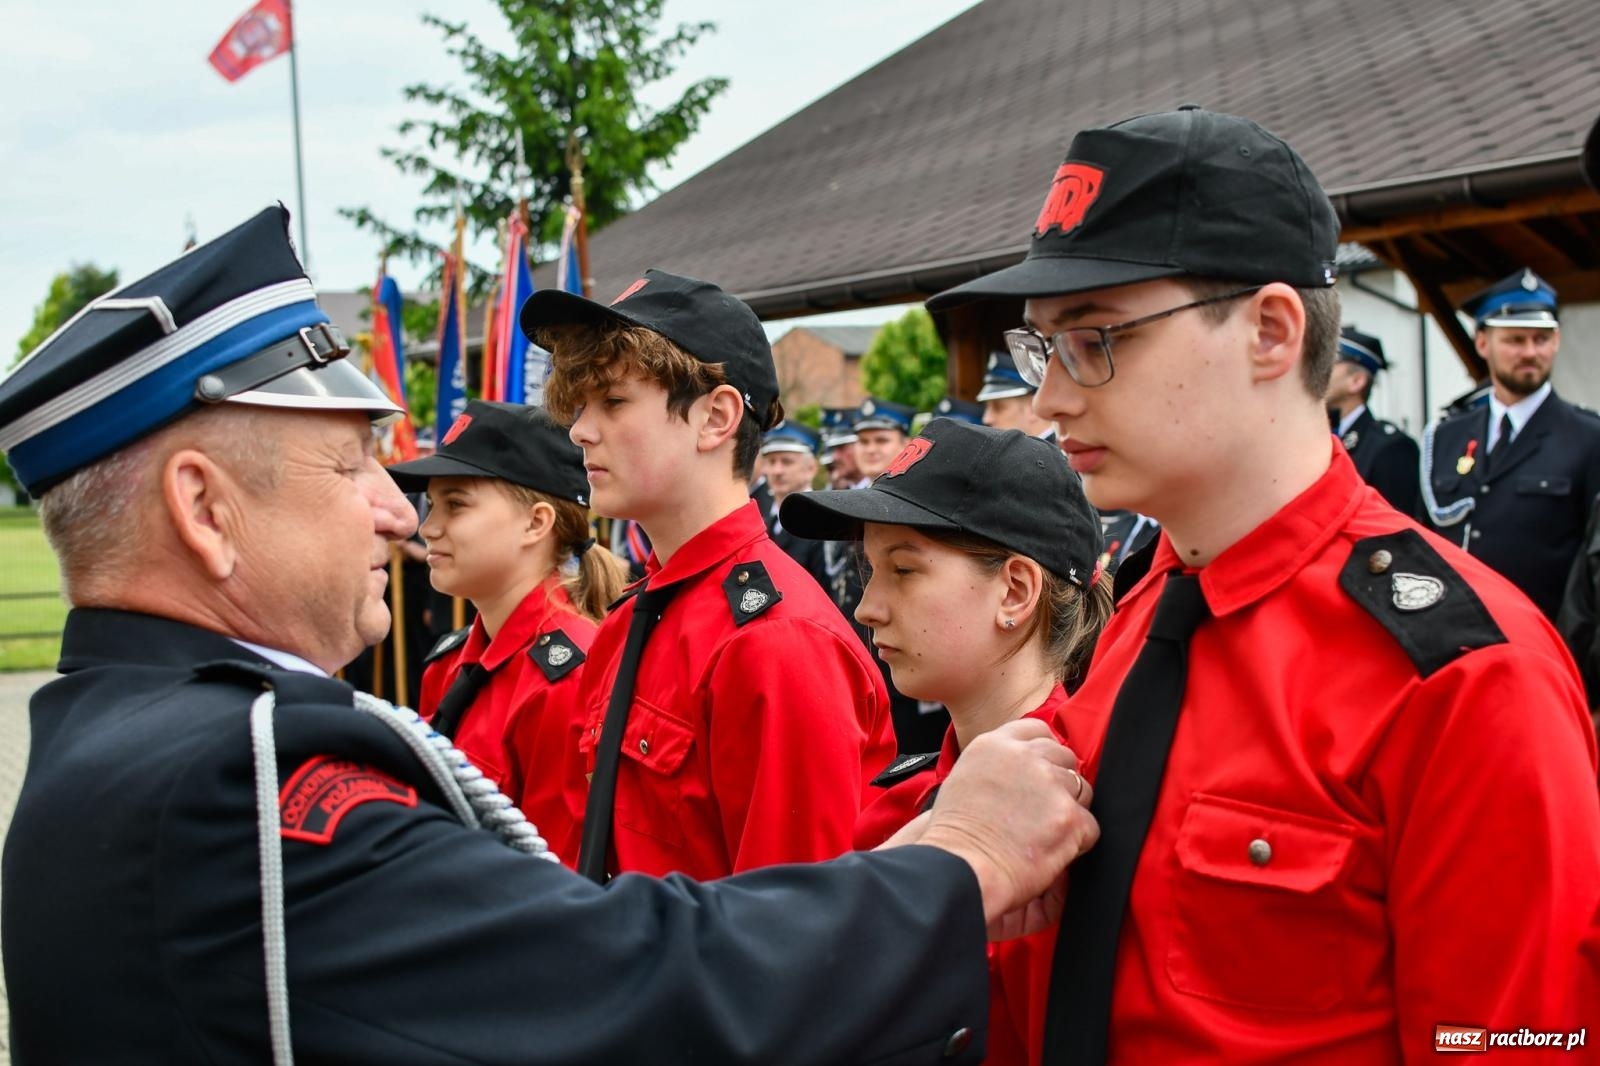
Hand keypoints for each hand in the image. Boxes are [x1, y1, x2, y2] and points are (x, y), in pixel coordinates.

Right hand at [915, 718, 1096, 935]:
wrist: (960, 869)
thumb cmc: (954, 836)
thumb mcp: (964, 779)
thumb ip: (997, 765)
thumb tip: (1021, 770)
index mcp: (995, 744)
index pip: (1037, 731)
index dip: (1044, 752)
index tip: (1041, 771)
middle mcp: (1025, 757)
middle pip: (1065, 757)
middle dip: (1059, 782)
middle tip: (1042, 811)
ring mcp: (1050, 785)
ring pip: (1082, 790)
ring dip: (1069, 811)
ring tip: (1043, 834)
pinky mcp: (1069, 817)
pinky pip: (1090, 826)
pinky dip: (1076, 842)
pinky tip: (1050, 851)